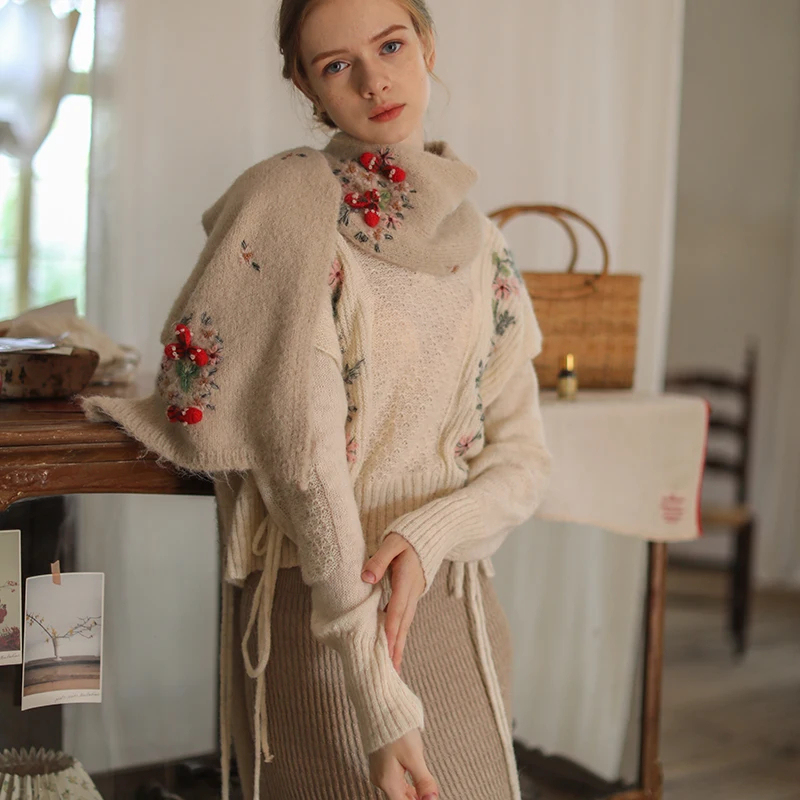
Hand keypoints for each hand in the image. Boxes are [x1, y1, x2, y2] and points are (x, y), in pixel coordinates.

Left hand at [362, 532, 424, 671]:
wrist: (432, 531)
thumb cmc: (408, 536)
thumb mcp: (392, 543)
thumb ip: (379, 560)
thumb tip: (365, 579)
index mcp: (406, 581)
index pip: (396, 611)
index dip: (390, 632)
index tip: (386, 653)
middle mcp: (412, 592)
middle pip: (403, 624)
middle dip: (397, 648)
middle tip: (391, 672)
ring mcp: (414, 593)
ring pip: (405, 622)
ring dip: (399, 643)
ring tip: (393, 666)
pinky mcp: (412, 593)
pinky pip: (405, 616)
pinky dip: (399, 631)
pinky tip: (394, 642)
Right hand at [368, 728, 438, 799]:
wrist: (380, 706)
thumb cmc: (396, 729)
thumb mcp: (414, 755)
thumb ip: (423, 780)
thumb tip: (432, 799)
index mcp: (388, 781)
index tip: (430, 799)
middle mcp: (380, 779)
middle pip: (400, 799)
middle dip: (416, 799)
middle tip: (431, 796)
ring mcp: (379, 770)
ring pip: (398, 790)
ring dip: (412, 794)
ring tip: (426, 793)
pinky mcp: (381, 761)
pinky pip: (395, 780)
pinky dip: (406, 785)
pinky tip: (416, 783)